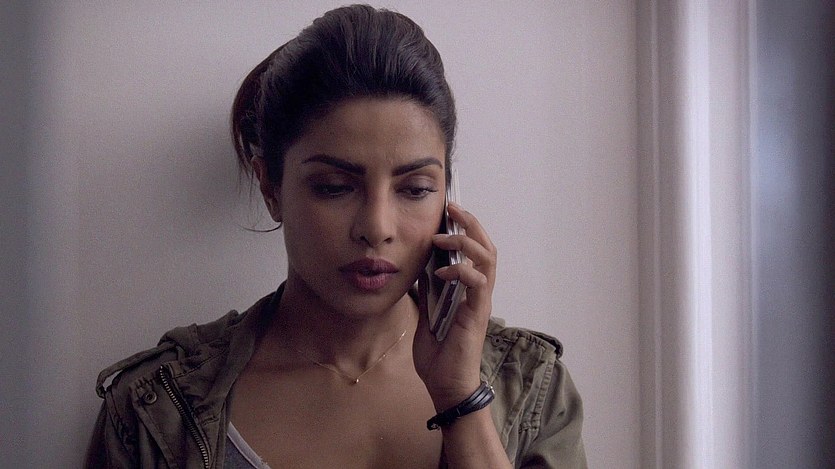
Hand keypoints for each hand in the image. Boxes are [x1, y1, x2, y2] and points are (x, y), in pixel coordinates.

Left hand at [412, 202, 496, 410]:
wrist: (446, 386)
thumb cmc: (439, 356)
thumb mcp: (426, 314)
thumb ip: (428, 291)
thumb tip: (419, 268)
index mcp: (469, 291)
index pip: (476, 250)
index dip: (466, 227)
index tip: (448, 211)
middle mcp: (479, 292)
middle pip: (487, 246)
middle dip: (471, 223)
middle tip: (452, 207)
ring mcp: (480, 302)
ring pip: (487, 258)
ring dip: (465, 241)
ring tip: (442, 236)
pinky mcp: (477, 313)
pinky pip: (477, 282)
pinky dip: (461, 270)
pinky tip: (442, 271)